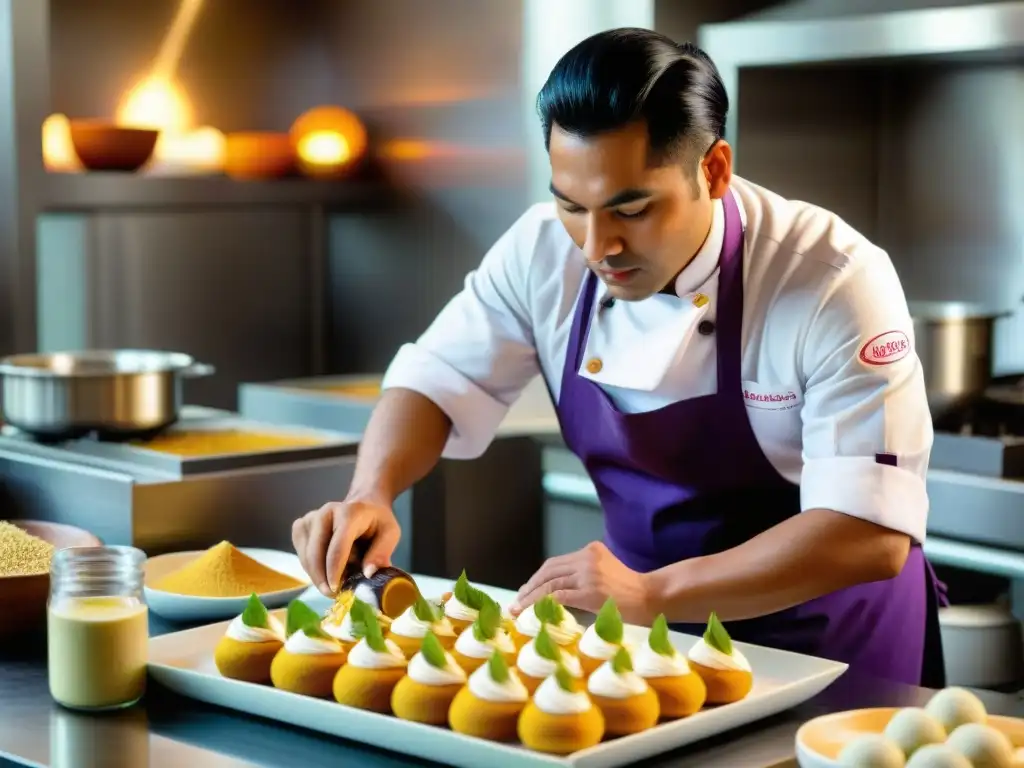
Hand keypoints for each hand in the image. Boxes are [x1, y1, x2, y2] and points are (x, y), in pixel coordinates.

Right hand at [292, 498, 400, 596]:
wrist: (363, 504)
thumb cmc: (377, 522)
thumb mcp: (390, 534)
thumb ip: (381, 553)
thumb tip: (368, 574)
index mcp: (349, 513)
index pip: (337, 545)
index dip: (334, 570)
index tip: (335, 590)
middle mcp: (326, 512)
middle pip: (316, 552)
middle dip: (322, 578)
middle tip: (332, 595)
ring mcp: (310, 518)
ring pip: (305, 555)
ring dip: (316, 575)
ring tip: (333, 583)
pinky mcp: (301, 526)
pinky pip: (301, 554)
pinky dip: (310, 568)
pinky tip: (325, 571)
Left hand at [509, 541, 655, 624]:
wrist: (652, 597)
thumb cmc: (631, 592)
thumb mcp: (605, 574)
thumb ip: (584, 576)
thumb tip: (556, 592)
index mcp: (590, 550)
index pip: (555, 563)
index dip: (537, 578)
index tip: (526, 591)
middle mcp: (587, 558)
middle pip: (549, 570)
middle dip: (530, 586)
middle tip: (517, 601)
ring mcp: (588, 574)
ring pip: (551, 584)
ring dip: (532, 598)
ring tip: (520, 610)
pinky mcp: (590, 591)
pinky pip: (559, 596)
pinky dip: (544, 604)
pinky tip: (535, 613)